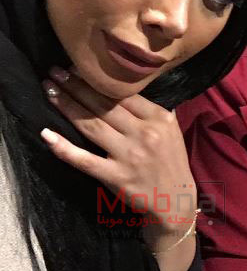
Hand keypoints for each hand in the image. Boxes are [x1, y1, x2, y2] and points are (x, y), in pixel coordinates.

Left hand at [40, 66, 196, 246]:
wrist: (175, 201)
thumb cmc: (170, 163)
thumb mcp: (170, 130)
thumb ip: (150, 109)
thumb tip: (126, 85)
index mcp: (159, 118)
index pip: (122, 94)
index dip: (96, 80)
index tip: (76, 69)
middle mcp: (144, 133)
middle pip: (103, 105)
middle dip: (75, 86)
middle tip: (54, 71)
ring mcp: (129, 155)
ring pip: (91, 125)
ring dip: (66, 105)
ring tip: (48, 89)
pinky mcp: (116, 176)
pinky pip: (84, 160)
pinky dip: (63, 147)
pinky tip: (47, 134)